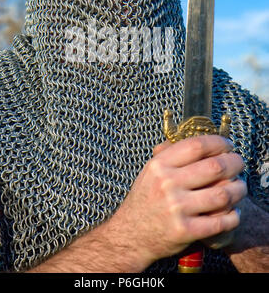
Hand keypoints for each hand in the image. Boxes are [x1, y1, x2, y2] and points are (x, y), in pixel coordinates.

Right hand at [110, 135, 246, 267]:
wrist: (131, 234)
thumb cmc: (145, 199)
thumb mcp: (150, 170)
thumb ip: (170, 153)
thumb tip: (196, 137)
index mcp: (159, 165)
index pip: (196, 146)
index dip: (218, 143)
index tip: (227, 145)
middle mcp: (167, 184)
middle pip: (215, 167)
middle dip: (234, 163)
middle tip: (239, 164)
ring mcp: (177, 208)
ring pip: (223, 194)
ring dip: (238, 190)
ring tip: (239, 187)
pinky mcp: (185, 231)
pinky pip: (221, 222)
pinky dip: (233, 216)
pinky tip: (233, 212)